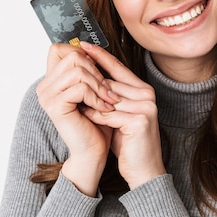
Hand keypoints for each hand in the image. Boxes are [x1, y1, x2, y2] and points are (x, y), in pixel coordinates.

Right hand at [36, 43, 118, 195]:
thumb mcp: (94, 91)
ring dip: (99, 84)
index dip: (82, 54)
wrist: (93, 152)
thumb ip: (88, 70)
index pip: (59, 48)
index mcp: (52, 80)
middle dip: (96, 70)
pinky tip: (104, 108)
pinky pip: (80, 87)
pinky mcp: (55, 106)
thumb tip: (92, 48)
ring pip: (78, 70)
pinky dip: (96, 96)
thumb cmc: (97, 123)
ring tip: (108, 100)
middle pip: (72, 55)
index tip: (98, 70)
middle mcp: (45, 86)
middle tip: (108, 90)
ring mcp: (47, 96)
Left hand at [79, 41, 165, 189]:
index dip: (99, 56)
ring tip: (73, 100)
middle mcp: (147, 95)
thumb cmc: (129, 142)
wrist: (145, 170)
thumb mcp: (119, 114)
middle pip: (109, 83)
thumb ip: (109, 97)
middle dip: (89, 84)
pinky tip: (84, 116)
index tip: (82, 46)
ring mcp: (145, 107)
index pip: (118, 67)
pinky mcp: (139, 121)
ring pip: (106, 98)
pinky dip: (95, 116)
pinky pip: (108, 114)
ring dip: (89, 102)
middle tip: (69, 76)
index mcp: (143, 90)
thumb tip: (88, 78)